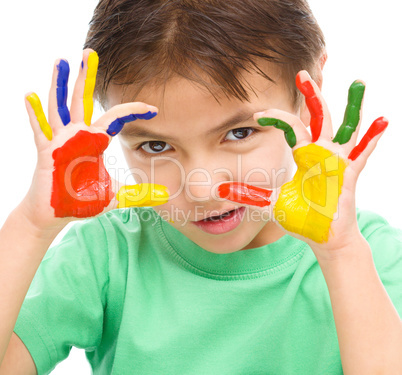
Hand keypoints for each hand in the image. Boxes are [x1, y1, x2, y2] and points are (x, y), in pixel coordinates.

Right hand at [22, 49, 168, 229]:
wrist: (57, 214)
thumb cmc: (82, 201)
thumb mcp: (115, 196)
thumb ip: (138, 195)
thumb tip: (164, 197)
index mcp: (94, 141)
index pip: (115, 118)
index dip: (132, 111)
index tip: (152, 107)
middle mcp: (77, 136)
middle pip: (82, 100)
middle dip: (86, 78)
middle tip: (91, 53)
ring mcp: (60, 141)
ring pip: (60, 107)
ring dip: (60, 84)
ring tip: (61, 60)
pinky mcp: (45, 152)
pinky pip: (40, 130)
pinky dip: (34, 113)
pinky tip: (30, 94)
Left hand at [218, 70, 387, 257]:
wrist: (322, 237)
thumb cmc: (301, 218)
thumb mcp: (271, 202)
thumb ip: (249, 194)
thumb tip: (220, 190)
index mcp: (304, 155)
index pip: (292, 127)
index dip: (277, 118)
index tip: (259, 113)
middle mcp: (322, 152)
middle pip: (318, 116)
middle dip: (311, 95)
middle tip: (302, 72)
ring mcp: (338, 161)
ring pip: (345, 127)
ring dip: (351, 105)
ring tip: (358, 81)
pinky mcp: (350, 174)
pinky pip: (363, 153)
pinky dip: (372, 137)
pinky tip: (383, 119)